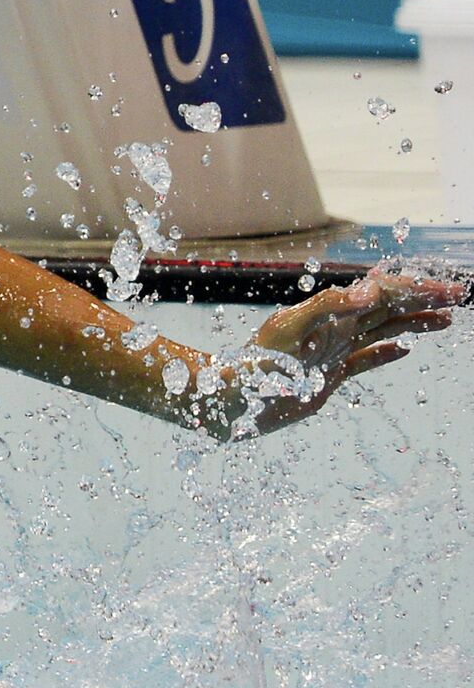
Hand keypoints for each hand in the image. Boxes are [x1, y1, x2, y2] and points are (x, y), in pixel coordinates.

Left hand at [225, 269, 463, 436]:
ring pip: (383, 331)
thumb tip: (369, 292)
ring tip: (446, 318)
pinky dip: (385, 354)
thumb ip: (329, 306)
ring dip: (414, 322)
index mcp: (333, 313)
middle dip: (424, 299)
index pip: (383, 294)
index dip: (416, 290)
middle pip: (389, 308)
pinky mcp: (328, 375)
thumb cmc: (259, 362)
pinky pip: (364, 361)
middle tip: (460, 295)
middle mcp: (336, 328)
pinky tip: (403, 351)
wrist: (236, 398)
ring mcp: (334, 351)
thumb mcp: (292, 328)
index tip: (447, 291)